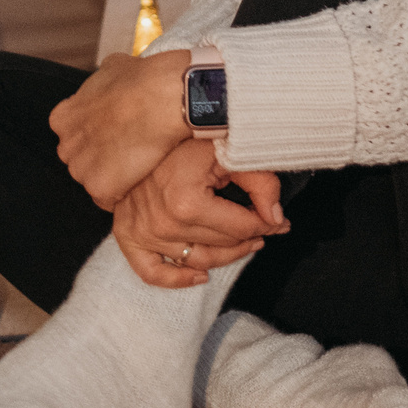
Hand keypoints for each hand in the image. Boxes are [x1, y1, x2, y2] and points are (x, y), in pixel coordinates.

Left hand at [52, 50, 198, 208]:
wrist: (161, 99)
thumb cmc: (142, 80)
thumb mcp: (113, 68)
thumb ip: (102, 83)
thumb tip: (109, 78)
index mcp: (64, 118)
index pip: (75, 136)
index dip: (99, 136)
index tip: (118, 133)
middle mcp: (66, 145)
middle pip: (82, 160)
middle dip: (103, 158)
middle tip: (131, 149)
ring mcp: (80, 169)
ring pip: (95, 180)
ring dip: (115, 176)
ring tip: (140, 162)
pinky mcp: (99, 187)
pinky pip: (110, 199)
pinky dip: (125, 191)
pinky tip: (142, 176)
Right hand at [112, 138, 287, 288]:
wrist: (147, 127)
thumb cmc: (189, 137)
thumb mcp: (230, 153)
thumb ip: (261, 184)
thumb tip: (276, 219)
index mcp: (187, 202)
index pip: (241, 227)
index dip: (267, 225)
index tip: (279, 221)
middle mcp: (163, 222)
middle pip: (222, 246)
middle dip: (250, 237)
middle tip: (265, 226)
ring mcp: (144, 231)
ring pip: (196, 261)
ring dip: (225, 256)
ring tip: (242, 243)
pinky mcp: (128, 234)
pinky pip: (151, 271)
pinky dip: (175, 279)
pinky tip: (200, 275)